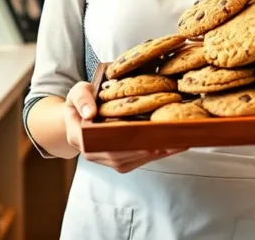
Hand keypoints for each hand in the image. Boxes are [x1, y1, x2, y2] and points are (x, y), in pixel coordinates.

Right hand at [62, 82, 184, 173]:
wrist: (78, 117)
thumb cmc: (81, 103)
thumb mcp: (77, 92)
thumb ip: (82, 98)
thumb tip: (90, 112)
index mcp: (80, 137)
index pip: (102, 143)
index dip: (124, 143)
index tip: (143, 139)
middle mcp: (93, 153)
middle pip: (122, 156)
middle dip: (147, 149)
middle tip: (170, 140)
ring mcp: (106, 160)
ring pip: (133, 160)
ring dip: (156, 153)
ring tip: (177, 142)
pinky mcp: (119, 162)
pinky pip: (138, 160)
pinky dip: (156, 153)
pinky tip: (173, 145)